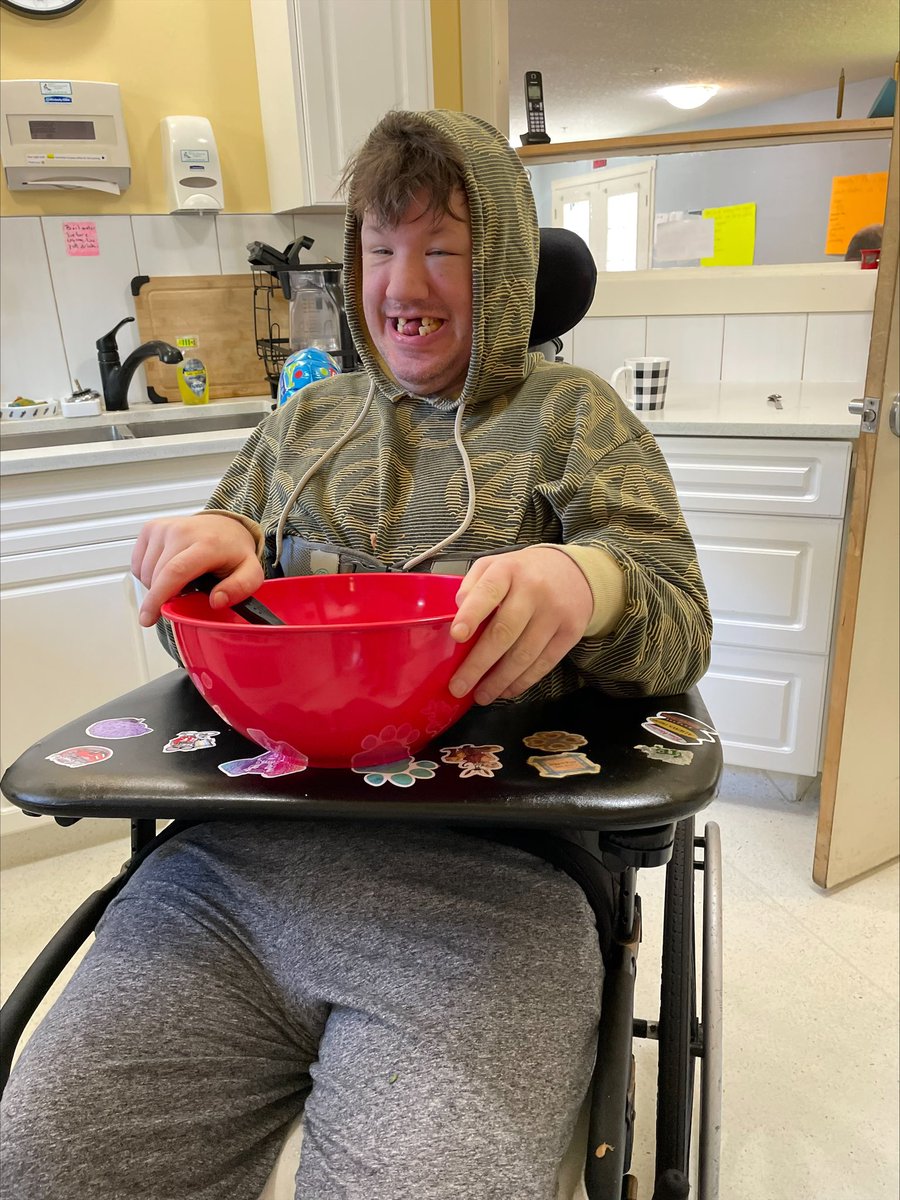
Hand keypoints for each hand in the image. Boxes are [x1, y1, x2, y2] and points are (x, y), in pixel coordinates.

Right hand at [131, 514, 263, 626]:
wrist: (225, 526)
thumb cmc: (234, 552)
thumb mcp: (251, 573)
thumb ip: (240, 588)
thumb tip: (217, 600)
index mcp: (207, 543)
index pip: (175, 572)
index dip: (158, 598)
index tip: (148, 618)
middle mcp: (181, 531)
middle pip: (157, 576)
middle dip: (163, 596)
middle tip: (186, 593)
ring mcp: (164, 528)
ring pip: (145, 573)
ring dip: (158, 586)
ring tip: (182, 578)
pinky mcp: (151, 528)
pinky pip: (139, 564)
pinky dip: (150, 574)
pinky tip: (169, 569)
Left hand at [448, 546, 592, 705]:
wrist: (576, 572)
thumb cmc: (525, 573)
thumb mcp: (496, 564)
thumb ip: (473, 584)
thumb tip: (458, 612)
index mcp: (509, 570)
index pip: (488, 591)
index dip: (472, 614)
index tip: (457, 635)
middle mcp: (534, 590)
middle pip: (504, 632)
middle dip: (479, 663)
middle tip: (459, 686)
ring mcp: (555, 612)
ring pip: (524, 654)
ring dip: (499, 680)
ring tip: (481, 695)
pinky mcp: (571, 632)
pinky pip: (544, 663)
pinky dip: (523, 681)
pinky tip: (506, 689)